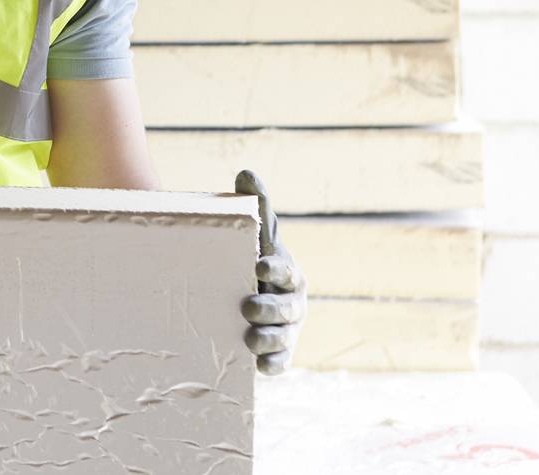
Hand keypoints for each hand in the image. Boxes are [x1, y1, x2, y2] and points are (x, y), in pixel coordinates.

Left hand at [236, 169, 305, 373]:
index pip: (285, 269)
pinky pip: (281, 361)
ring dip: (269, 339)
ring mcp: (288, 328)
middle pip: (286, 307)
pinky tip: (260, 366)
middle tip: (245, 307)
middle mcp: (292, 301)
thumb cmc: (254, 259)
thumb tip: (246, 172)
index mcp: (288, 271)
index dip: (274, 268)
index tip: (257, 266)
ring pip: (284, 336)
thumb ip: (255, 206)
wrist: (251, 295)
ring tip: (249, 339)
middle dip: (269, 308)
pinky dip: (273, 365)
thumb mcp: (257, 234)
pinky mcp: (280, 352)